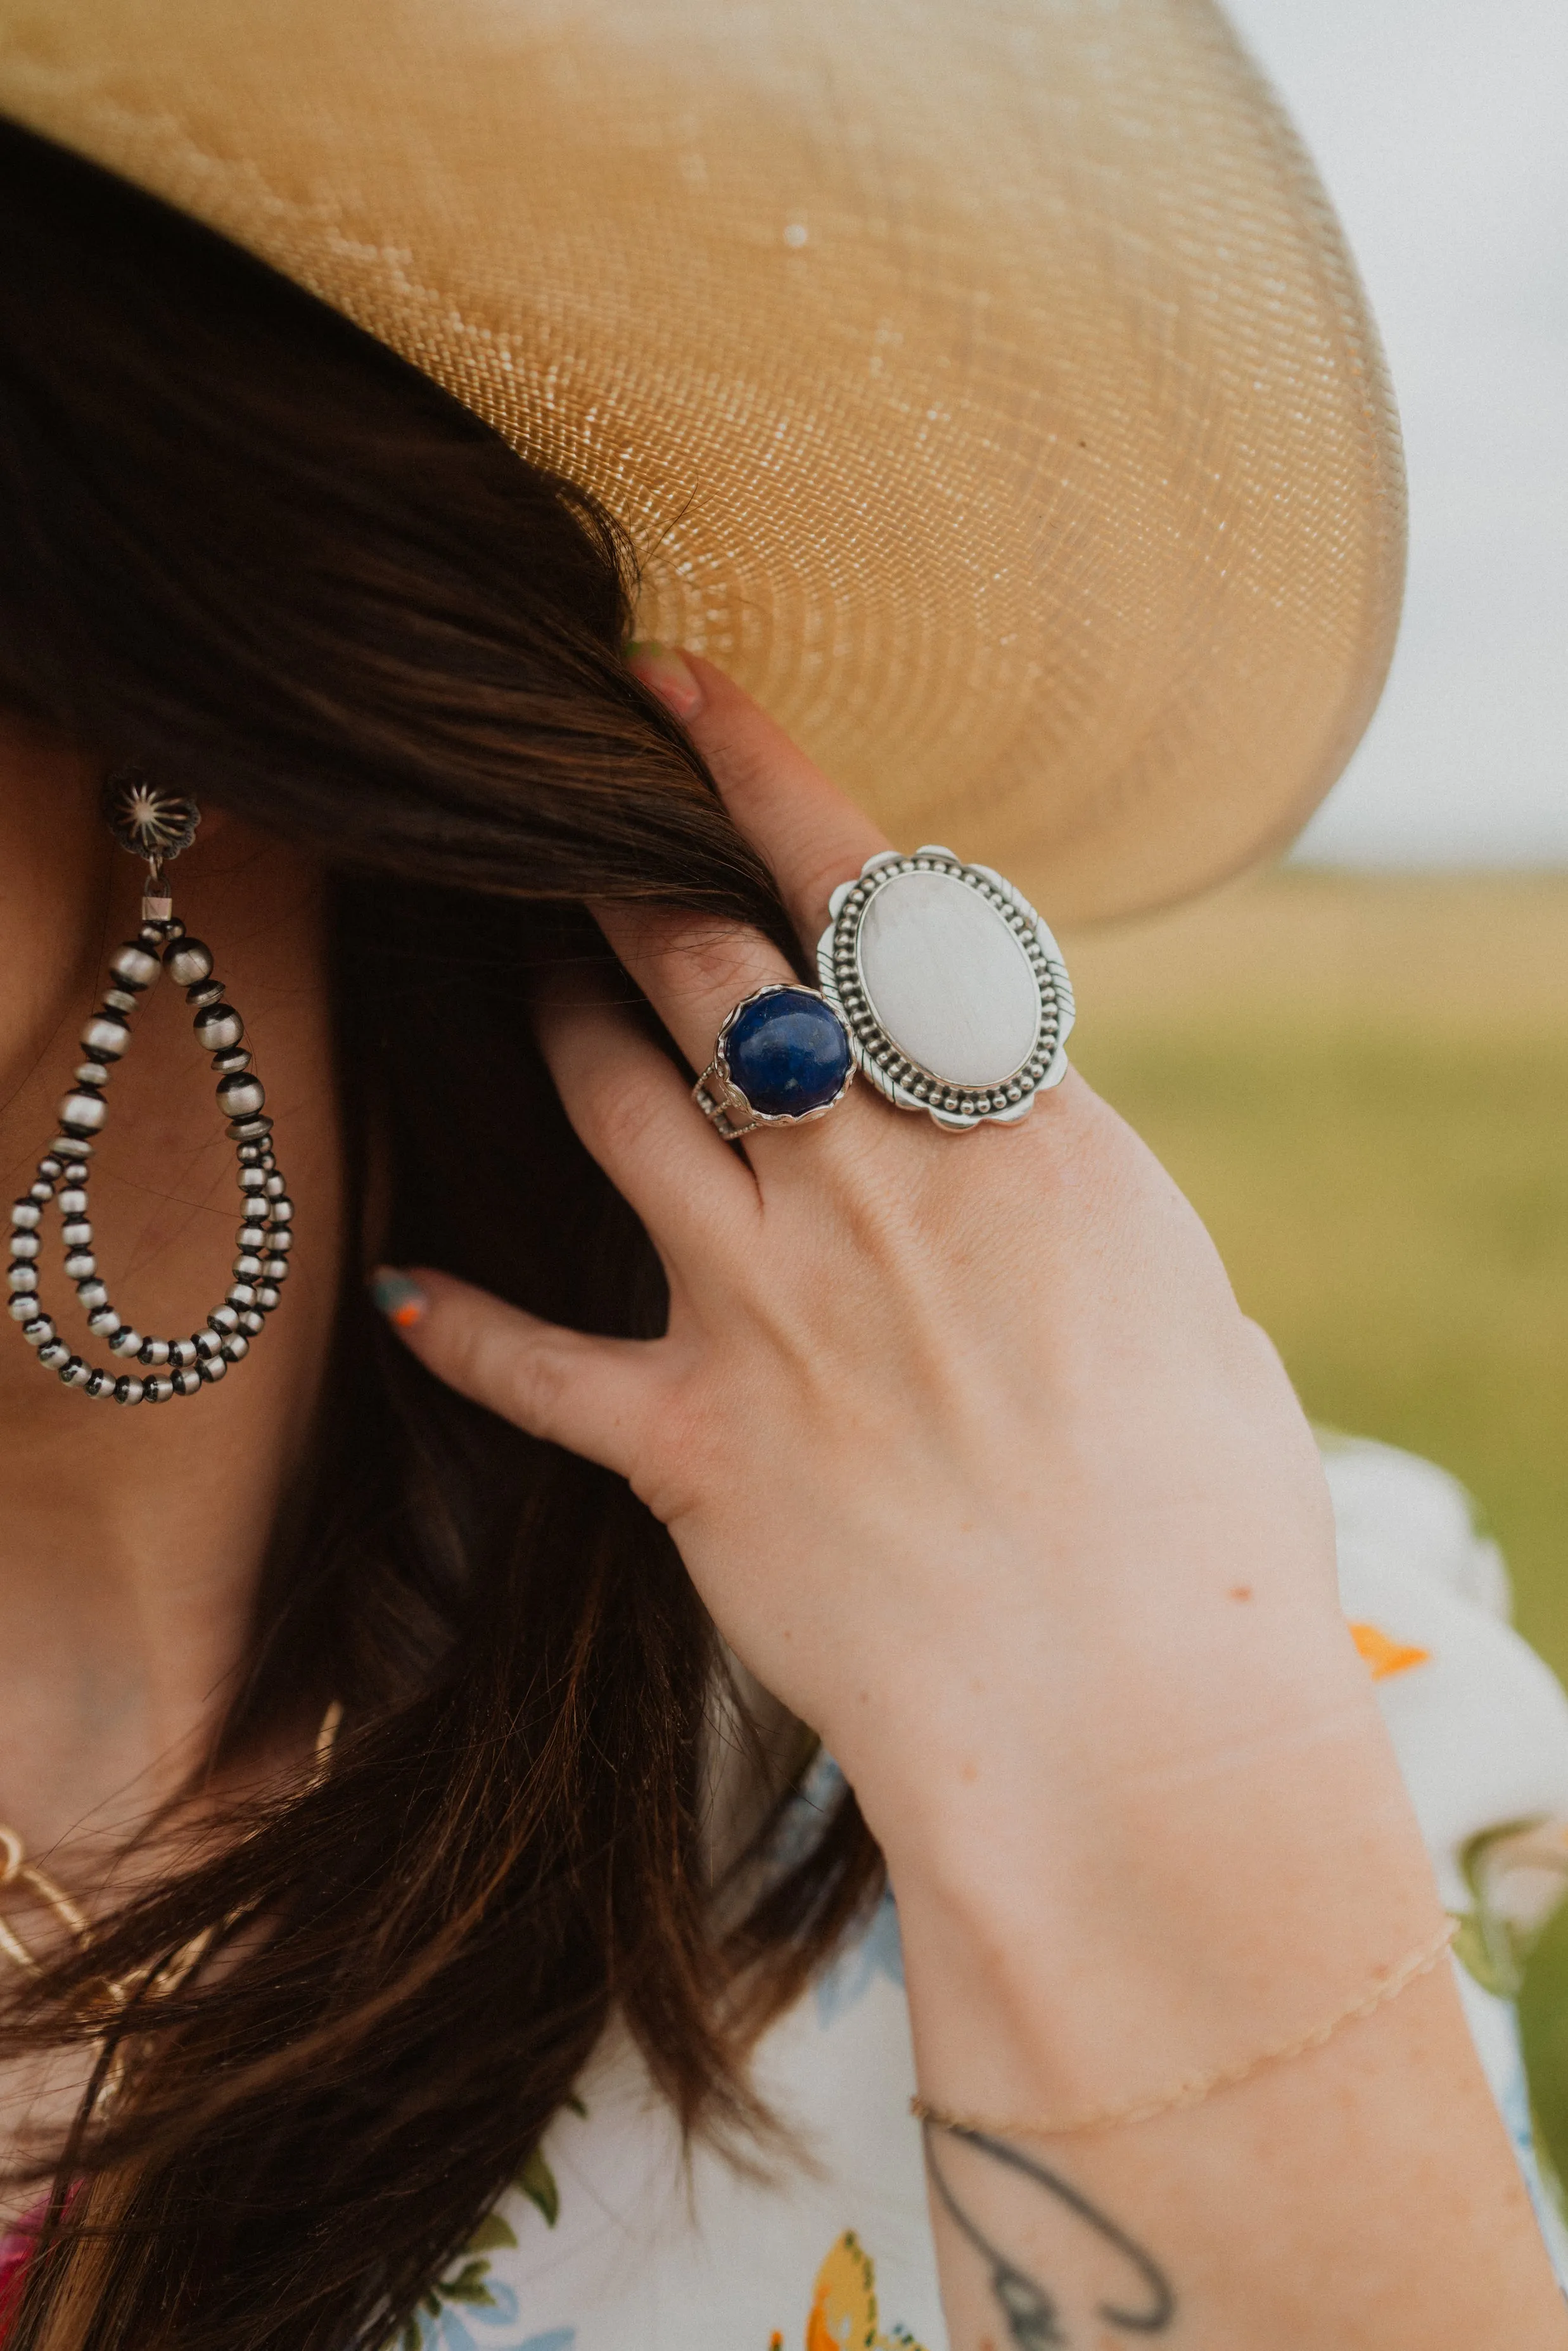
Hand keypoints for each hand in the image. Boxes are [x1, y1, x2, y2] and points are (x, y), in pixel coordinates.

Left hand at [379, 653, 1564, 2350]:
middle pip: (696, 971)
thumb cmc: (1212, 1523)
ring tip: (517, 982)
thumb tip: (1039, 1195)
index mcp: (1006, 1130)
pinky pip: (531, 1364)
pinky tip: (407, 1290)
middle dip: (614, 874)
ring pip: (602, 1105)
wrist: (1131, 1716)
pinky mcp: (689, 1445)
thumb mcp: (1189, 1311)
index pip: (859, 895)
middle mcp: (864, 1182)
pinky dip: (466, 1327)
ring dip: (551, 1028)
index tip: (672, 688)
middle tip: (559, 820)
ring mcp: (765, 1304)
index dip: (748, 771)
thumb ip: (1079, 1219)